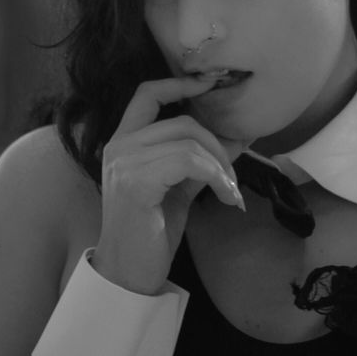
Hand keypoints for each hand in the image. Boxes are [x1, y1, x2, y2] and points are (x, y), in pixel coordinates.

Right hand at [93, 75, 246, 295]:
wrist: (129, 272)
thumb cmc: (151, 232)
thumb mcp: (180, 187)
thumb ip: (200, 160)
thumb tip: (237, 136)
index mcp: (124, 142)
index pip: (147, 94)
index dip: (179, 83)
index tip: (210, 83)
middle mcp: (119, 146)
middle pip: (182, 121)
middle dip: (218, 145)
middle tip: (232, 177)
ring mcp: (124, 162)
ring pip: (189, 141)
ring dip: (221, 166)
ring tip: (230, 191)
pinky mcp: (136, 181)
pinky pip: (189, 162)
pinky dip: (216, 177)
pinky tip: (225, 197)